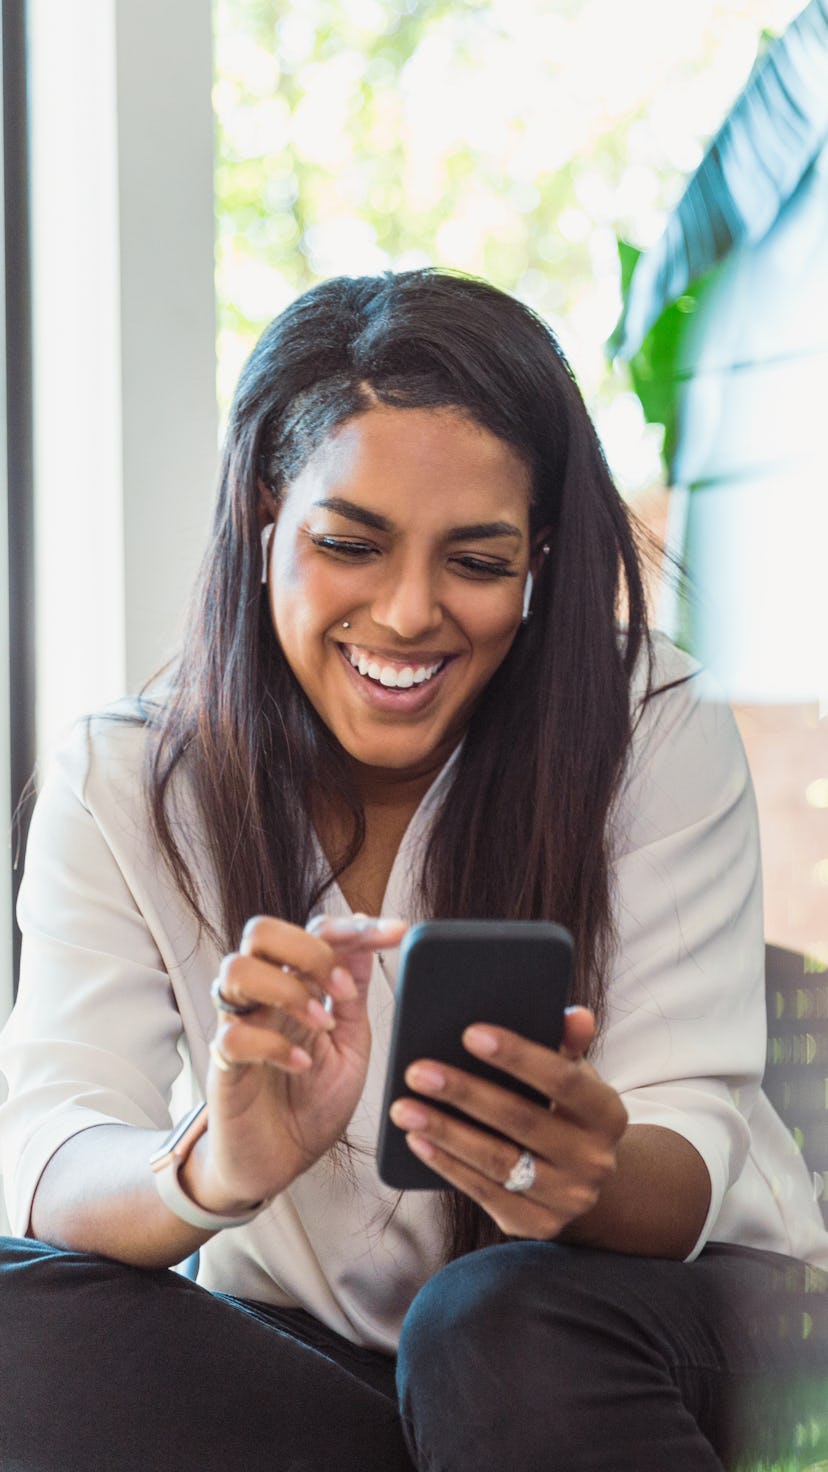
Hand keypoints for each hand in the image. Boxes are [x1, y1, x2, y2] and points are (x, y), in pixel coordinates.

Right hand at [184, 913, 406, 1215]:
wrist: (277, 1164)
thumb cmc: (311, 1104)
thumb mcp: (349, 1044)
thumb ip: (352, 995)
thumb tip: (368, 939)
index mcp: (295, 986)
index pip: (316, 931)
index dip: (357, 927)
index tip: (400, 933)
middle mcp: (262, 997)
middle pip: (261, 931)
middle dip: (310, 949)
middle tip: (341, 990)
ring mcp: (238, 1027)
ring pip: (236, 968)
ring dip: (287, 991)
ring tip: (320, 1025)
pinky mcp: (223, 1066)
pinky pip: (234, 1036)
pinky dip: (274, 1046)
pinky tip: (301, 1066)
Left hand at [388, 1007, 627, 1238]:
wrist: (581, 1178)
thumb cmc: (565, 1110)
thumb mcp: (574, 1077)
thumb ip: (568, 1044)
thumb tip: (575, 1014)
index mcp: (608, 1114)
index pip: (563, 1079)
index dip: (518, 1056)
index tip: (469, 1033)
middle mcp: (595, 1160)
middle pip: (522, 1120)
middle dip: (465, 1093)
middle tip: (417, 1072)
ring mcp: (568, 1198)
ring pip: (498, 1160)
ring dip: (445, 1132)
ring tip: (404, 1108)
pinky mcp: (538, 1225)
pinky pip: (485, 1192)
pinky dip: (447, 1166)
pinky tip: (417, 1141)